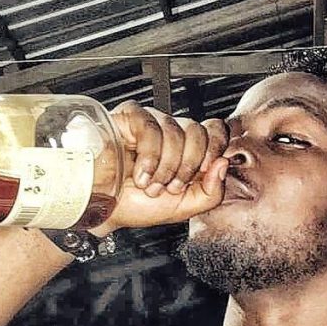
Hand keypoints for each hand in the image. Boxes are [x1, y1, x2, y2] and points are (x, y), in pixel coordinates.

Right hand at [94, 103, 229, 233]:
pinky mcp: (131, 117)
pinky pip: (151, 127)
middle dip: (187, 166)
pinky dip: (148, 157)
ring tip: (148, 185)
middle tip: (169, 186)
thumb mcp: (183, 208)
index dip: (214, 150)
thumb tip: (223, 164)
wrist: (103, 208)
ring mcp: (152, 123)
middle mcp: (173, 133)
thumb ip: (212, 193)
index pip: (216, 131)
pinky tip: (139, 174)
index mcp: (190, 151)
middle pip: (200, 132)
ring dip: (164, 168)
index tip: (201, 173)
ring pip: (177, 132)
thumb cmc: (136, 206)